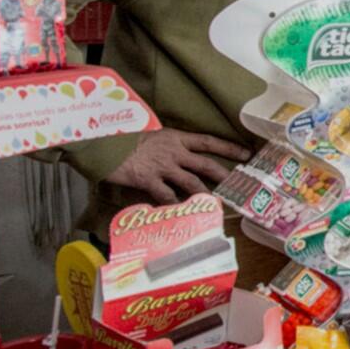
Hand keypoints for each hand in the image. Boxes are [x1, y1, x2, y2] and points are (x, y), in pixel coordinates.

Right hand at [103, 128, 250, 203]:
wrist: (103, 142)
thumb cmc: (124, 136)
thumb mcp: (150, 134)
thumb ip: (165, 144)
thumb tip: (176, 152)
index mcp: (175, 138)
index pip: (208, 141)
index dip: (228, 148)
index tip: (246, 154)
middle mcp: (174, 152)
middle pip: (206, 164)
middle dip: (224, 175)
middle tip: (238, 185)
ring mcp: (162, 167)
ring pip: (191, 183)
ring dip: (204, 195)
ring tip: (215, 205)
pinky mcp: (148, 180)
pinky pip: (166, 196)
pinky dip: (175, 206)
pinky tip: (181, 214)